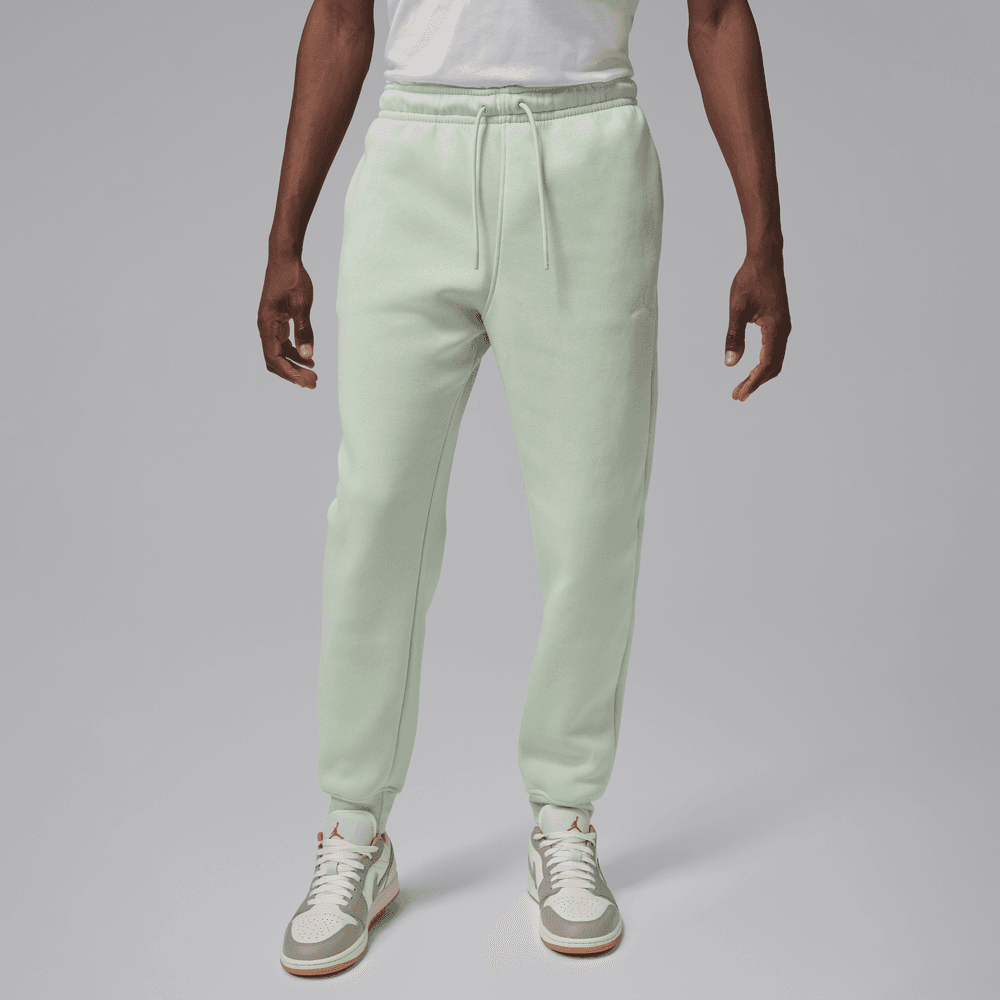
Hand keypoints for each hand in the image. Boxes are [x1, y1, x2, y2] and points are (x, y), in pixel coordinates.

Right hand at [257, 253, 317, 388]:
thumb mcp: (301, 304)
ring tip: (313, 374)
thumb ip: (304, 330)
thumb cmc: (292, 278)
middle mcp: (264, 327)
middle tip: (313, 383)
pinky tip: (309, 358)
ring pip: (279, 353)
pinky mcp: (276, 321)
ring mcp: (269, 324)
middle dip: (293, 374)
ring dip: (295, 365)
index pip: (275, 359)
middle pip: (275, 360)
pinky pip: (282, 344)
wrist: (284, 258)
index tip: (307, 383)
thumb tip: (307, 356)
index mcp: (267, 325)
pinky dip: (294, 353)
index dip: (290, 374)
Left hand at [724, 250, 790, 400]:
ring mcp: (783, 327)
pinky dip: (764, 363)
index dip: (752, 382)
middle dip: (756, 383)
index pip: (765, 365)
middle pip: (773, 367)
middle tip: (738, 396)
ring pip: (775, 359)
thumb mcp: (737, 310)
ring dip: (760, 375)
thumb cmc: (750, 280)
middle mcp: (783, 330)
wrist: (766, 259)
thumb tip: (730, 363)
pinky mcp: (779, 323)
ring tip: (743, 386)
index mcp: (775, 328)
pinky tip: (752, 367)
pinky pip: (774, 350)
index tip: (738, 394)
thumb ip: (734, 337)